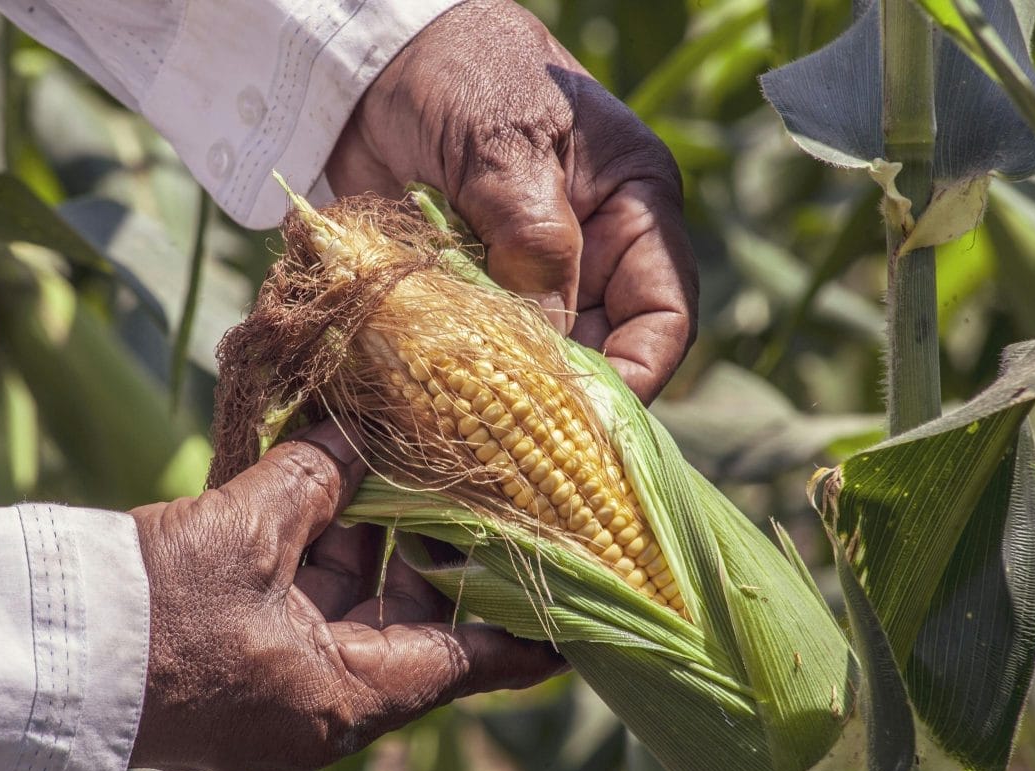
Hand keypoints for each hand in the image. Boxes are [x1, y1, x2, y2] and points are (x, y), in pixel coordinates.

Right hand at [127, 421, 564, 770]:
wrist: (38, 657)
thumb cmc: (151, 615)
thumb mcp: (245, 536)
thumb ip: (314, 481)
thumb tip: (356, 434)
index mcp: (347, 696)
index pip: (470, 662)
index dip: (528, 631)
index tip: (581, 605)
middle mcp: (323, 700)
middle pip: (412, 621)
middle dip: (436, 548)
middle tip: (479, 484)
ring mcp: (278, 681)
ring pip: (352, 602)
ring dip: (371, 535)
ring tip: (403, 461)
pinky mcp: (238, 656)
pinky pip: (301, 599)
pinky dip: (318, 546)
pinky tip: (330, 481)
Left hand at [326, 0, 697, 401]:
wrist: (369, 63)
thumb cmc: (459, 74)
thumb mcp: (504, 144)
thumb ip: (533, 237)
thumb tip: (547, 340)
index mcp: (633, 209)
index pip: (665, 316)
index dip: (636, 376)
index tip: (588, 422)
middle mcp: (592, 254)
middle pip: (601, 353)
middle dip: (563, 400)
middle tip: (513, 444)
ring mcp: (528, 278)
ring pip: (537, 363)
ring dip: (504, 396)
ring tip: (467, 426)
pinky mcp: (470, 294)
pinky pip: (478, 353)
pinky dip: (458, 378)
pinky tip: (431, 399)